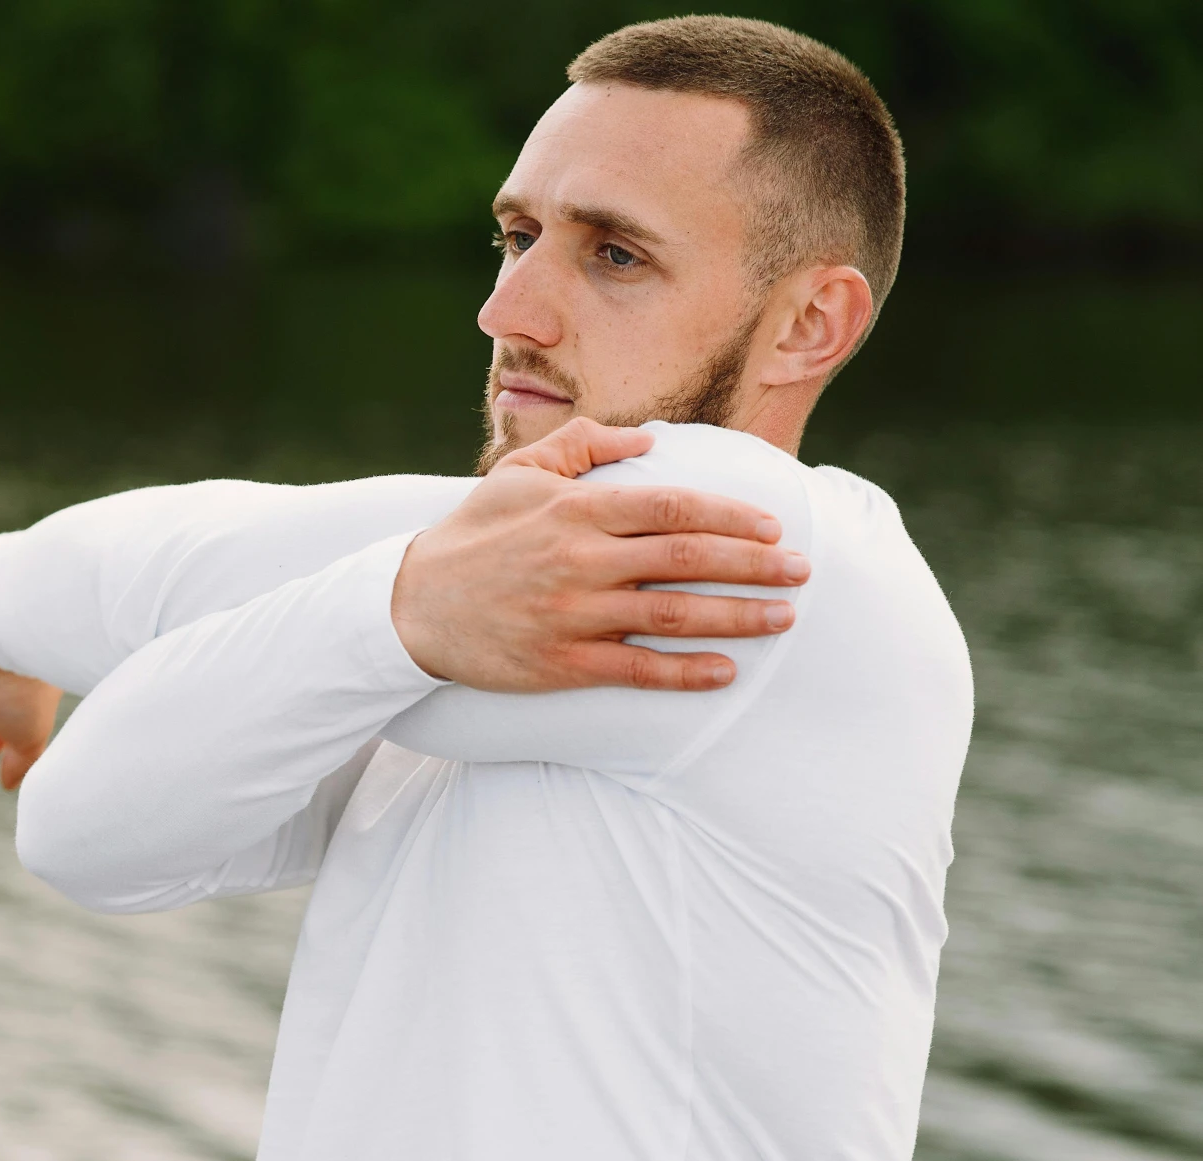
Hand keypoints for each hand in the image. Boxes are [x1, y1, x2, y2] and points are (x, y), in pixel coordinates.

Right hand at [392, 418, 811, 691]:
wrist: (411, 605)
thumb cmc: (473, 533)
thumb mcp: (519, 472)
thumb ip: (585, 446)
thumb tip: (651, 437)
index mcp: (576, 509)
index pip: (671, 506)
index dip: (729, 514)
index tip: (771, 524)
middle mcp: (579, 560)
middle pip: (686, 558)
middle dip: (753, 564)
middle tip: (801, 570)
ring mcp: (571, 614)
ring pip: (671, 614)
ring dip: (736, 616)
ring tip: (782, 617)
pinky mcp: (560, 662)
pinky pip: (635, 670)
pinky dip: (684, 671)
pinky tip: (724, 670)